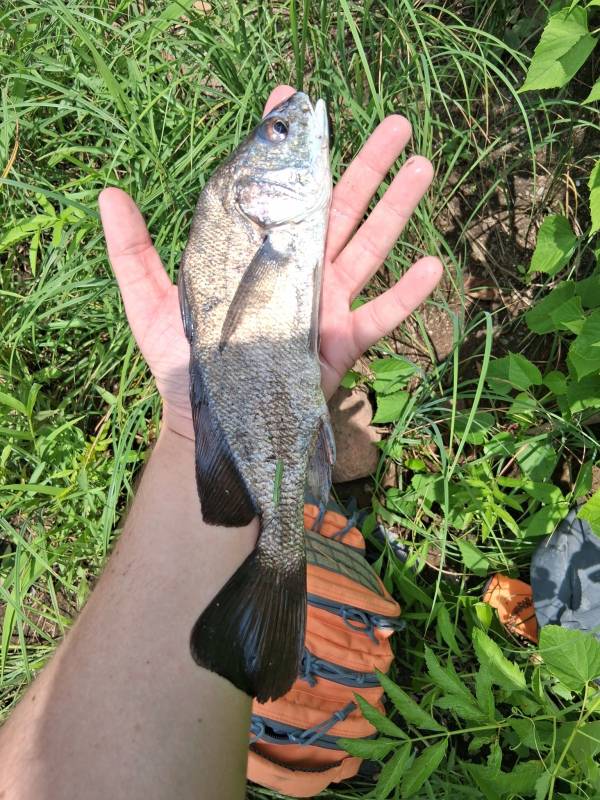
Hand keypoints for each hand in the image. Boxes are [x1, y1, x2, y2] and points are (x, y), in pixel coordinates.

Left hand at [99, 85, 441, 438]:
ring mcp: (323, 305)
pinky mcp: (340, 343)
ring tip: (422, 166)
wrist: (206, 422)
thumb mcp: (149, 301)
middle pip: (338, 208)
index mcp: (258, 254)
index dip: (288, 146)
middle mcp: (297, 270)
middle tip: (396, 122)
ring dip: (396, 209)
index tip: (298, 98)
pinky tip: (432, 264)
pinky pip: (379, 316)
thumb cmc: (180, 363)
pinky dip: (405, 295)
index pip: (278, 190)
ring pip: (367, 248)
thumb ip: (132, 251)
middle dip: (366, 165)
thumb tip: (106, 194)